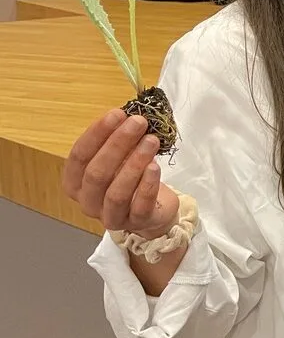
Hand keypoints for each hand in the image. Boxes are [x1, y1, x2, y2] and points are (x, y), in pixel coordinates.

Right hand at [63, 109, 179, 238]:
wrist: (152, 209)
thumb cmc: (130, 178)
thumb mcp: (119, 158)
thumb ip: (118, 140)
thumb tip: (129, 115)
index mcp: (75, 182)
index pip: (79, 156)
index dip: (97, 134)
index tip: (117, 114)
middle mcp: (87, 201)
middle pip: (97, 173)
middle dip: (118, 145)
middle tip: (138, 123)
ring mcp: (110, 216)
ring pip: (116, 192)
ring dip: (134, 163)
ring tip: (151, 141)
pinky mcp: (136, 223)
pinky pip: (140, 206)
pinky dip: (148, 185)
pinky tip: (155, 167)